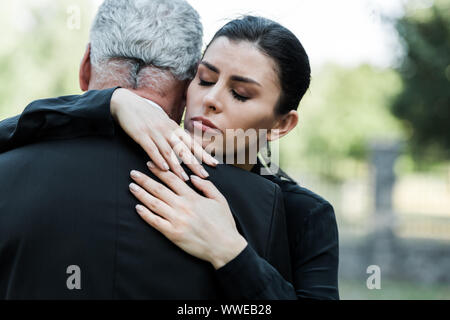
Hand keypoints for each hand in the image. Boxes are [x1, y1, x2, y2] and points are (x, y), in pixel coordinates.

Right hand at [111, 88, 217, 180]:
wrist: (126, 102)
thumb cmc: (147, 115)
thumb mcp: (164, 123)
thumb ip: (174, 134)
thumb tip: (186, 146)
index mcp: (174, 128)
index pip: (192, 143)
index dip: (204, 154)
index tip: (215, 164)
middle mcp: (167, 130)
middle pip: (184, 149)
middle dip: (195, 163)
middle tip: (204, 176)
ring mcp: (155, 132)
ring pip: (169, 151)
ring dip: (178, 166)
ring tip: (185, 178)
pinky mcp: (141, 134)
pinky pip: (151, 149)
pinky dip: (158, 159)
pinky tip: (163, 169)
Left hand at [128, 161, 247, 268]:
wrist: (224, 246)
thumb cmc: (224, 223)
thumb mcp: (220, 200)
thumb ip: (206, 186)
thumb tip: (192, 177)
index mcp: (193, 197)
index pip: (172, 179)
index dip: (159, 170)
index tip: (149, 164)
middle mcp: (182, 206)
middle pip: (159, 189)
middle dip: (144, 180)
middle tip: (133, 173)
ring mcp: (176, 220)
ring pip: (154, 203)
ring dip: (141, 194)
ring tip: (132, 187)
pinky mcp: (173, 234)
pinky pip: (155, 222)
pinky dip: (145, 214)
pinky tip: (137, 208)